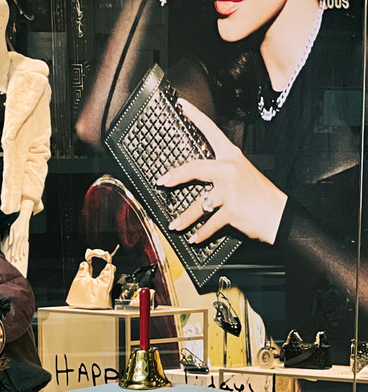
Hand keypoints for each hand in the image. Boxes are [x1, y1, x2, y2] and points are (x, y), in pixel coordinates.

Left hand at [156, 100, 287, 246]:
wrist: (278, 214)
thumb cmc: (259, 195)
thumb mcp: (242, 175)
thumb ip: (221, 173)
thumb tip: (198, 180)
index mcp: (232, 156)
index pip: (211, 131)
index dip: (195, 116)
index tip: (181, 105)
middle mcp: (230, 170)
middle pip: (194, 169)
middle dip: (174, 177)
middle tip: (161, 182)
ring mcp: (230, 190)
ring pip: (198, 205)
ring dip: (184, 219)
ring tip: (175, 225)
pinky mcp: (231, 210)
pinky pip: (208, 225)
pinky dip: (200, 234)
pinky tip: (194, 237)